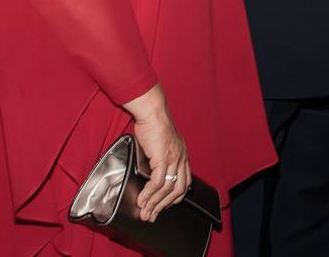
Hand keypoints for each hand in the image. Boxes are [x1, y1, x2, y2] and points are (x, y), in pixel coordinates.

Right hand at [123, 84, 190, 221]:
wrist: (152, 112)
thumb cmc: (153, 125)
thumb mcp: (161, 144)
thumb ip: (159, 158)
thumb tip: (149, 172)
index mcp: (183, 155)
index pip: (185, 182)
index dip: (175, 197)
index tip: (164, 206)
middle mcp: (181, 158)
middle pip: (178, 190)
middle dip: (164, 206)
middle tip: (152, 216)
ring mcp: (174, 158)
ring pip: (168, 189)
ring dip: (155, 203)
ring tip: (145, 212)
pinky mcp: (163, 157)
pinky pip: (158, 182)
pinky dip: (149, 193)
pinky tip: (142, 200)